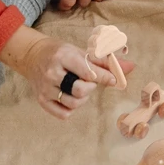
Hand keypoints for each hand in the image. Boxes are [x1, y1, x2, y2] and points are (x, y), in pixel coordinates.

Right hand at [0, 25, 135, 120]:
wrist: (32, 55)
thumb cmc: (60, 52)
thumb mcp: (80, 51)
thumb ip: (104, 61)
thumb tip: (130, 67)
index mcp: (63, 56)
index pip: (88, 72)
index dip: (105, 77)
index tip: (114, 80)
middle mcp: (52, 73)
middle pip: (80, 90)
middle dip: (91, 87)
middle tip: (90, 81)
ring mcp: (45, 88)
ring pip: (73, 103)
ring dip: (83, 98)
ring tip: (80, 88)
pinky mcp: (42, 100)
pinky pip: (63, 113)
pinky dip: (71, 108)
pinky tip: (71, 97)